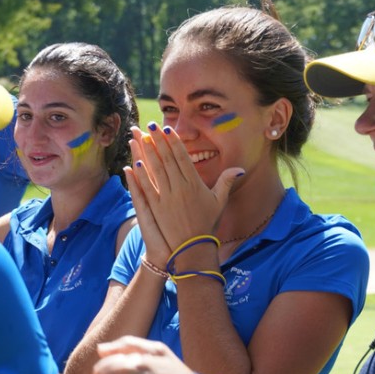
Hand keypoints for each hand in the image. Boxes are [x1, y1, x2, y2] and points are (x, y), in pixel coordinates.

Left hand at [128, 122, 242, 247]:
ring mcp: (166, 198)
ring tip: (140, 138)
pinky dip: (141, 176)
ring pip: (155, 170)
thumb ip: (226, 182)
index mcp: (194, 184)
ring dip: (147, 153)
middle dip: (157, 140)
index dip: (174, 141)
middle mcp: (180, 188)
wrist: (193, 248)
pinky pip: (147, 188)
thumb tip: (239, 169)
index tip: (167, 129)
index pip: (182, 157)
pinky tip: (134, 164)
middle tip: (150, 125)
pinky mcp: (156, 208)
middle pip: (167, 159)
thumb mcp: (219, 202)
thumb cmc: (207, 224)